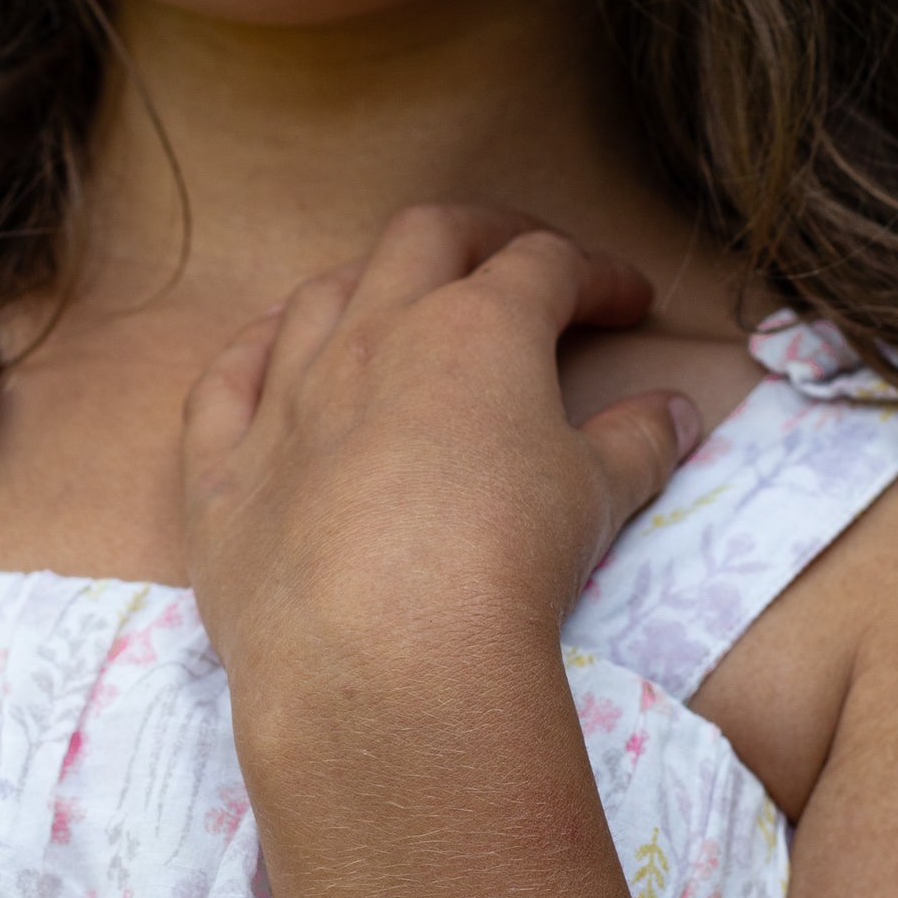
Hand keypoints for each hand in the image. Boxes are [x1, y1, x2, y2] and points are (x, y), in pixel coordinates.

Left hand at [180, 204, 703, 689]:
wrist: (385, 661)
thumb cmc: (506, 568)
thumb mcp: (595, 500)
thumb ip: (637, 445)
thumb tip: (674, 413)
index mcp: (477, 329)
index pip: (547, 266)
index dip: (594, 275)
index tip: (624, 300)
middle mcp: (374, 336)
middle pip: (426, 240)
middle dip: (481, 236)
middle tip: (518, 259)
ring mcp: (288, 396)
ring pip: (321, 296)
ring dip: (367, 283)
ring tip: (396, 302)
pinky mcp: (222, 470)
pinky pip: (225, 382)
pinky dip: (251, 354)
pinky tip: (270, 355)